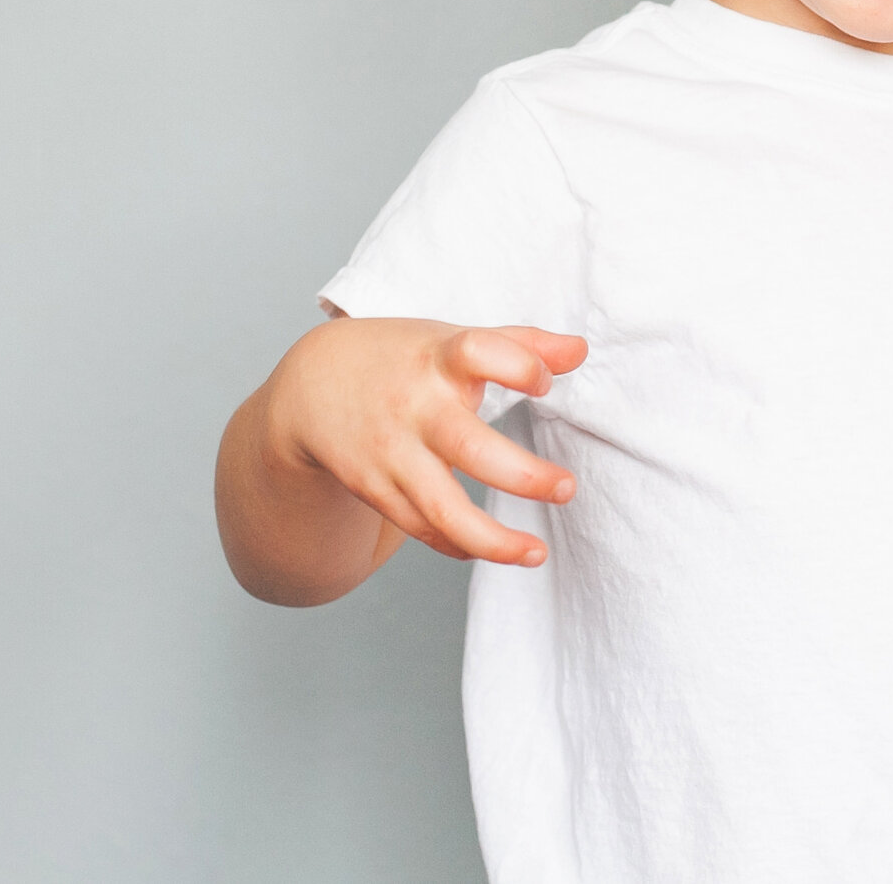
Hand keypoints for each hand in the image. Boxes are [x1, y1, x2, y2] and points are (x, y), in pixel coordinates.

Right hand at [264, 315, 586, 566]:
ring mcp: (392, 453)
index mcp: (439, 358)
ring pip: (443, 508)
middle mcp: (415, 407)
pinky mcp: (376, 488)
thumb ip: (521, 344)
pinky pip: (421, 527)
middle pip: (470, 448)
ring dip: (494, 540)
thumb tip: (580, 350)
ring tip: (537, 553)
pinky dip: (458, 544)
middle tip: (567, 489)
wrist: (313, 385)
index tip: (544, 383)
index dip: (518, 366)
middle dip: (524, 476)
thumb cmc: (405, 358)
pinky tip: (490, 549)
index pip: (478, 351)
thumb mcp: (454, 338)